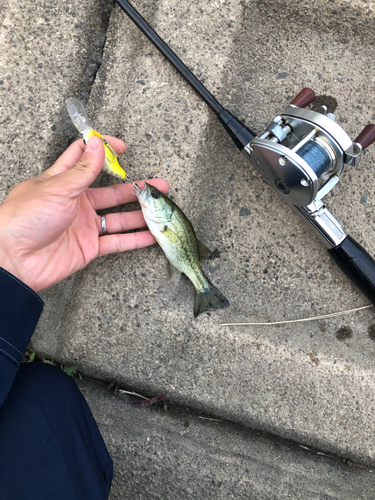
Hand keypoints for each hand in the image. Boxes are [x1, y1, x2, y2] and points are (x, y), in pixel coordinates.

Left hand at [0, 136, 168, 292]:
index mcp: (63, 181)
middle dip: (134, 188)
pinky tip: (151, 236)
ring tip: (162, 209)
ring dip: (139, 214)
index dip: (104, 150)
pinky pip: (116, 241)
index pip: (85, 158)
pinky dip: (134, 239)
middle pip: (111, 192)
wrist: (14, 260)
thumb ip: (83, 170)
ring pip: (118, 217)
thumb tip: (98, 144)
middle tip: (157, 185)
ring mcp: (84, 225)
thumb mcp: (57, 188)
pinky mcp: (88, 247)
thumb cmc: (26, 218)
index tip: (123, 148)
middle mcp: (76, 202)